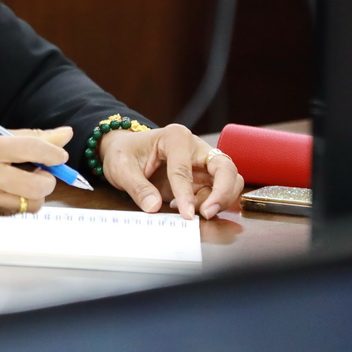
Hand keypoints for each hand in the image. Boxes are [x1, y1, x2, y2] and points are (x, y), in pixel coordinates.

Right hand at [0, 127, 72, 213]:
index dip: (54, 153)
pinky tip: (7, 193)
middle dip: (48, 179)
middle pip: (37, 185)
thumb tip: (62, 135)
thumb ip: (23, 136)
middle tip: (41, 171)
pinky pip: (11, 213)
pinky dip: (17, 204)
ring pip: (29, 204)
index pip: (32, 149)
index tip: (59, 155)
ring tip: (24, 183)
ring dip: (35, 194)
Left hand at [98, 123, 243, 219]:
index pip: (184, 168)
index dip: (185, 193)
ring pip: (230, 180)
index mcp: (175, 137)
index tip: (185, 214)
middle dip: (222, 193)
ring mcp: (203, 162)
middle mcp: (195, 147)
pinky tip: (190, 209)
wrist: (124, 151)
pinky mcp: (204, 177)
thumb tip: (153, 207)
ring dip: (220, 200)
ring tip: (197, 214)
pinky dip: (213, 203)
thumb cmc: (123, 153)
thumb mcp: (121, 168)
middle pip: (225, 168)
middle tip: (207, 214)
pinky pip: (219, 191)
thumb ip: (137, 187)